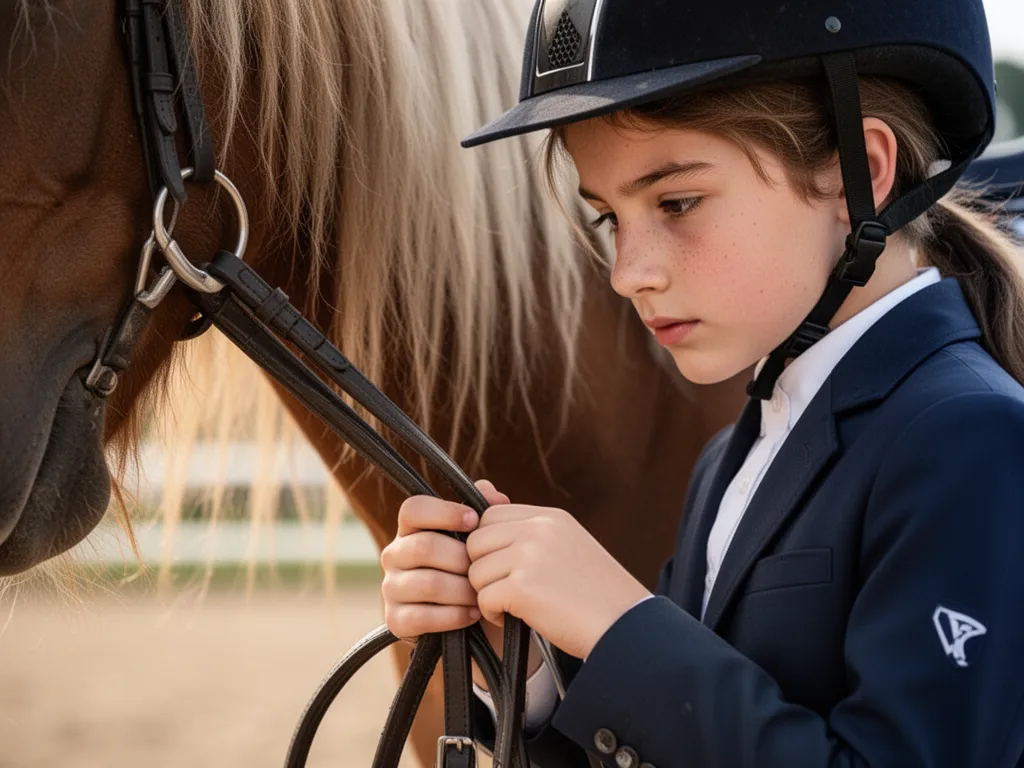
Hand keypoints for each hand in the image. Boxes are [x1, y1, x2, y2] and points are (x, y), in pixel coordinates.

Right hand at [380, 482, 506, 642]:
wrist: (469, 621)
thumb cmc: (471, 570)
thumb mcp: (480, 540)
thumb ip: (486, 512)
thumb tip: (494, 497)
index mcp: (410, 529)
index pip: (413, 508)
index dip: (444, 512)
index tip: (474, 521)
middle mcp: (394, 554)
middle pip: (424, 547)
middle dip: (462, 559)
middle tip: (486, 569)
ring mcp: (391, 587)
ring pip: (428, 583)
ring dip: (463, 591)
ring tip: (483, 594)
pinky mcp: (395, 620)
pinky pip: (424, 617)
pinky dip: (455, 616)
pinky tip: (473, 614)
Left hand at [466, 485, 650, 659]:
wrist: (624, 626)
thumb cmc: (594, 592)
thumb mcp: (565, 544)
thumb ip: (525, 526)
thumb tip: (481, 489)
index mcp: (549, 518)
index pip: (490, 515)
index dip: (489, 545)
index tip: (504, 567)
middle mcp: (537, 530)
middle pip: (476, 542)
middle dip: (483, 569)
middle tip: (505, 589)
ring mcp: (529, 557)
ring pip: (476, 572)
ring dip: (488, 593)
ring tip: (515, 605)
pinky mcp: (522, 588)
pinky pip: (483, 599)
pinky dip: (493, 614)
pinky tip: (515, 619)